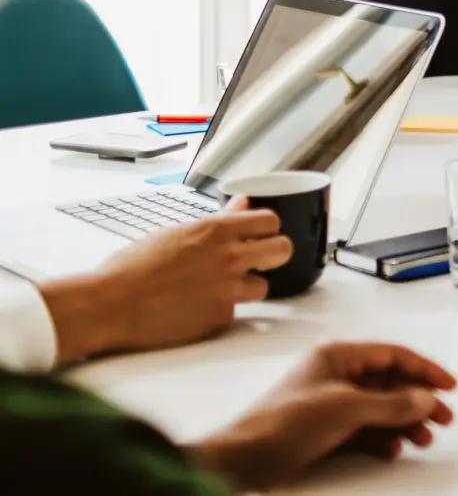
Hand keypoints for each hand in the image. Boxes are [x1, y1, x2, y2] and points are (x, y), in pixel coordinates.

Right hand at [41, 198, 293, 362]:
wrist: (109, 304)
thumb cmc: (134, 267)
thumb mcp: (177, 232)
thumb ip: (218, 220)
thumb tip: (242, 203)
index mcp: (217, 230)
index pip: (271, 220)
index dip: (269, 228)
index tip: (261, 234)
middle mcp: (228, 257)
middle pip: (283, 249)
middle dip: (275, 254)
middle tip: (260, 260)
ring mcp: (226, 289)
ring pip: (263, 287)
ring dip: (248, 287)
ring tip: (222, 288)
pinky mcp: (218, 319)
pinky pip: (235, 313)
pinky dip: (221, 311)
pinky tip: (198, 308)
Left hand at [192, 342, 455, 490]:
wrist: (241, 461)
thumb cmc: (282, 424)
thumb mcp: (345, 409)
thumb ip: (390, 404)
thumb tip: (425, 398)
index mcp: (339, 356)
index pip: (393, 355)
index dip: (425, 369)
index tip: (449, 385)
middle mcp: (336, 375)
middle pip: (390, 383)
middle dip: (418, 400)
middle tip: (443, 418)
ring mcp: (330, 403)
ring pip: (379, 408)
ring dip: (403, 422)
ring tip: (423, 439)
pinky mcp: (323, 431)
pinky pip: (364, 430)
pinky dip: (382, 438)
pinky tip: (394, 449)